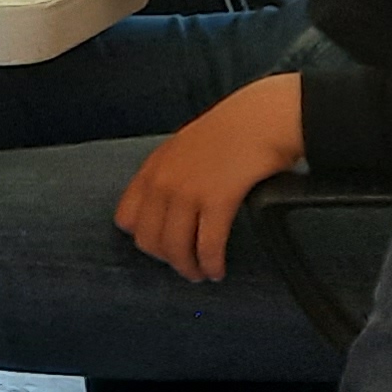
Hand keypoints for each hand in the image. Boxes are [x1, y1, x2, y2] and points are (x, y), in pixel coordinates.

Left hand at [114, 73, 303, 281]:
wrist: (265, 116)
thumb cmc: (234, 131)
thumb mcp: (187, 146)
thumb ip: (173, 172)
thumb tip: (172, 203)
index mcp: (153, 167)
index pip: (126, 218)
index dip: (143, 237)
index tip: (162, 246)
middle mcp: (163, 180)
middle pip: (148, 240)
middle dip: (166, 259)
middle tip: (185, 266)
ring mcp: (187, 190)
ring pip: (174, 248)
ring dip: (188, 268)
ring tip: (202, 274)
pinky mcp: (216, 200)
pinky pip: (206, 246)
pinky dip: (211, 264)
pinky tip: (217, 270)